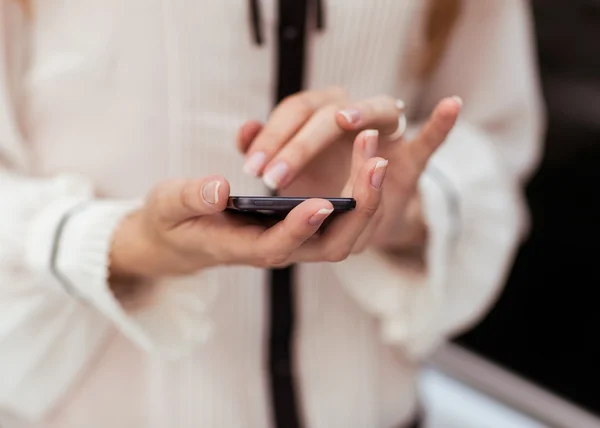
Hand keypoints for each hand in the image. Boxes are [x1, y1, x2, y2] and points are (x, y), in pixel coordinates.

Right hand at [109, 133, 387, 280]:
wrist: (182, 238)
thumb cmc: (173, 221)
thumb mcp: (170, 205)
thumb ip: (192, 198)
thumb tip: (218, 188)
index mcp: (243, 248)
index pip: (278, 245)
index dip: (300, 227)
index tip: (323, 200)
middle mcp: (277, 248)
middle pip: (329, 244)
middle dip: (356, 209)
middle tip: (374, 162)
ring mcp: (294, 239)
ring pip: (343, 232)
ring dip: (365, 198)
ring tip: (376, 153)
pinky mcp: (301, 225)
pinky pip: (340, 217)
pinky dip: (359, 192)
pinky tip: (366, 156)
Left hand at [237, 87, 460, 249]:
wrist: (353, 212)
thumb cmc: (317, 185)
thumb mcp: (287, 175)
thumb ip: (265, 150)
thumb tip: (244, 130)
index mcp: (320, 114)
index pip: (294, 112)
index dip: (272, 137)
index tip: (253, 167)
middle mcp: (354, 114)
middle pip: (329, 115)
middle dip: (301, 146)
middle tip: (274, 176)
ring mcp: (386, 132)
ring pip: (378, 115)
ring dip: (363, 118)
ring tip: (347, 122)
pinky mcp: (410, 157)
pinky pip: (429, 139)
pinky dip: (441, 123)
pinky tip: (452, 104)